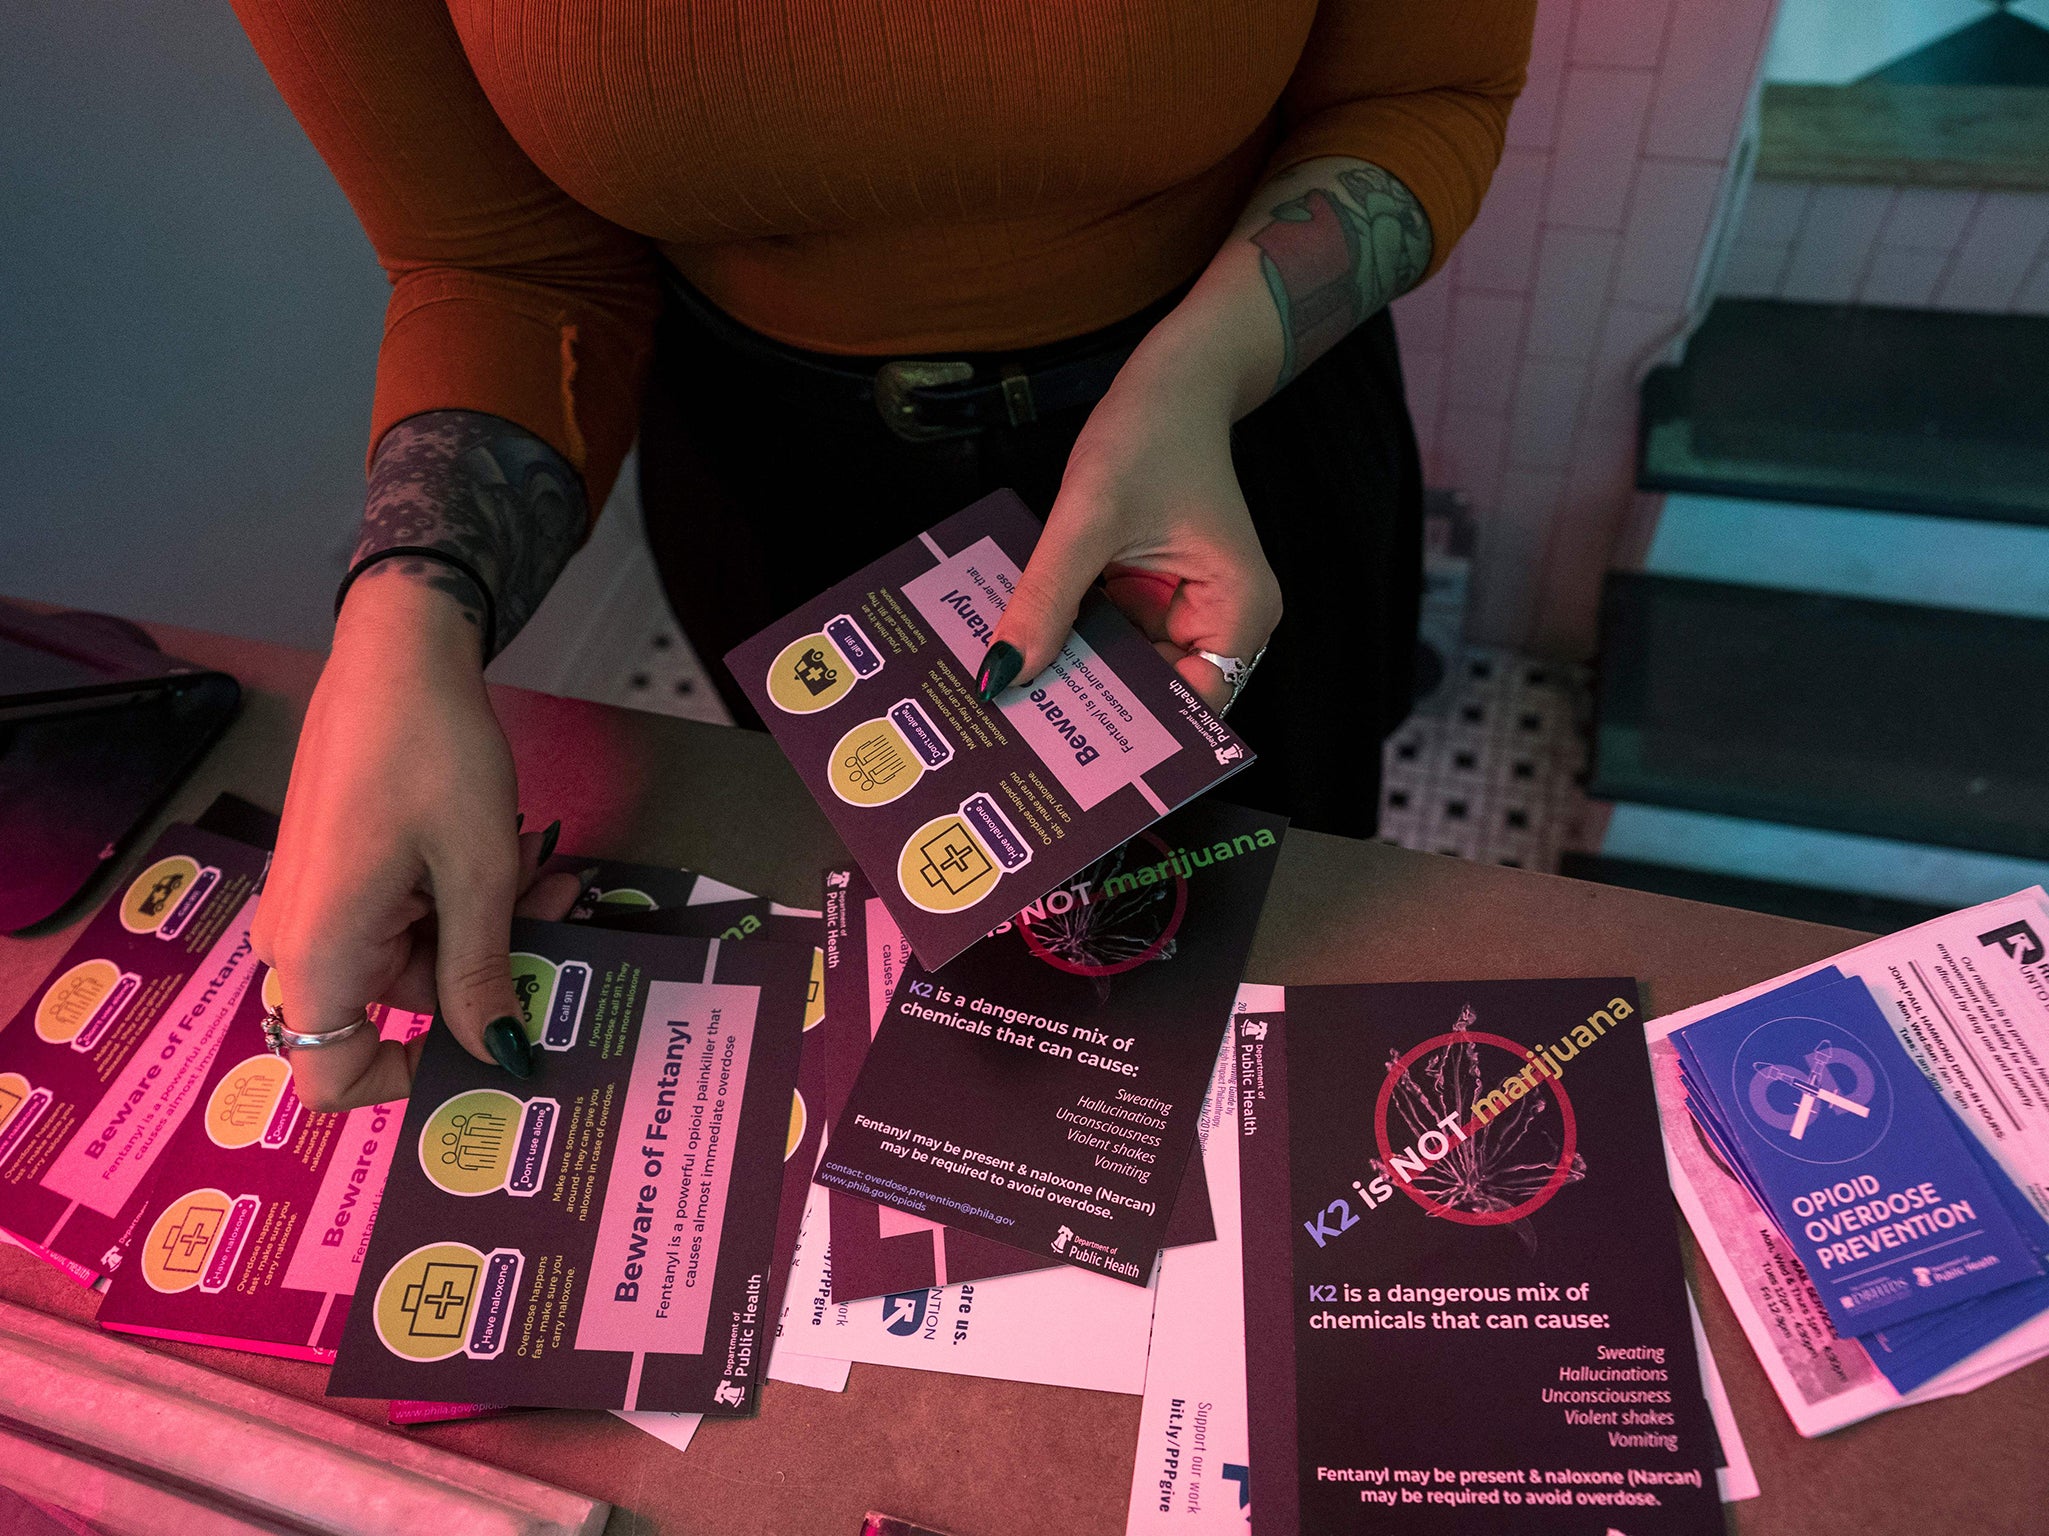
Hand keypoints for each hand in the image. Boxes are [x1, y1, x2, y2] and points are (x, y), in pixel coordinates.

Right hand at [251, 578, 581, 1111]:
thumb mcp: (477, 874)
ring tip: (549, 876)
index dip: (407, 1082)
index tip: (488, 1046)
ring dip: (488, 931)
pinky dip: (464, 900)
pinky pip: (405, 918)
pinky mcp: (341, 874)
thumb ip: (481, 975)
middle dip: (484, 982)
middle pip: (392, 1012)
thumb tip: (501, 1056)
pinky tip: (520, 858)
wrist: (396, 654)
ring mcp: (318, 905)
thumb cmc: (430, 756)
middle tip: (556, 930)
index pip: (330, 1079)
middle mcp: (300, 941)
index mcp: (316, 956)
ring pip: (414, 960)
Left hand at [979, 322, 1280, 715]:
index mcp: (1237, 612)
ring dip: (1076, 678)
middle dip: (1092, 711)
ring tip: (1011, 703)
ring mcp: (1186, 613)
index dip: (1134, 737)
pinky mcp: (1154, 599)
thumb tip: (1004, 672)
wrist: (1172, 381)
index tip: (1066, 758)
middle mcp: (1222, 623)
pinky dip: (1073, 644)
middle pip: (1157, 697)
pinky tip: (1027, 654)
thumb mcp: (1090, 516)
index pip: (1193, 708)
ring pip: (1126, 672)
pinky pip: (1111, 639)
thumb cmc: (1152, 433)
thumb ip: (1047, 597)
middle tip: (1017, 737)